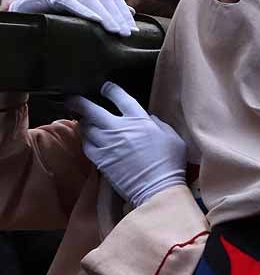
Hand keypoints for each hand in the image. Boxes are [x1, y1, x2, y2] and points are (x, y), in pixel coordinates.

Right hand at [10, 0, 135, 36]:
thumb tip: (132, 13)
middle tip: (126, 33)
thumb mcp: (85, 10)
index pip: (114, 0)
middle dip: (118, 17)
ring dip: (105, 16)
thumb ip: (107, 10)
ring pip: (92, 1)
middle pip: (106, 0)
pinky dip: (85, 11)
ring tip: (114, 30)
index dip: (125, 14)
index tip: (134, 30)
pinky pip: (73, 3)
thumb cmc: (60, 10)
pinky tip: (95, 20)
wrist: (31, 5)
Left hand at [66, 82, 185, 206]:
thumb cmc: (170, 162)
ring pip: (86, 128)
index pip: (121, 99)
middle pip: (93, 111)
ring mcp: (107, 144)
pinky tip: (88, 140)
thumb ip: (160, 124)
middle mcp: (119, 129)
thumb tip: (149, 118)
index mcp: (139, 120)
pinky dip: (85, 141)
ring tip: (83, 122)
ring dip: (84, 123)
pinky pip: (86, 146)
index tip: (105, 88)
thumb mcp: (173, 137)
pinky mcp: (100, 160)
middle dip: (80, 103)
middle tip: (72, 100)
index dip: (111, 91)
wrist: (157, 187)